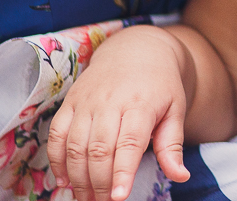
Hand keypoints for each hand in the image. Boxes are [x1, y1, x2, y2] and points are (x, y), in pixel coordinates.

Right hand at [47, 26, 192, 200]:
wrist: (137, 50)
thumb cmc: (160, 85)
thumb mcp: (175, 110)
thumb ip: (173, 145)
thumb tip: (180, 176)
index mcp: (141, 104)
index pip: (129, 143)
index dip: (122, 173)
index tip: (119, 198)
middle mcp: (110, 102)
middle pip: (99, 149)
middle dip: (98, 183)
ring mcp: (87, 101)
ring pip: (75, 145)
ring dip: (77, 177)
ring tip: (85, 199)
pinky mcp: (70, 101)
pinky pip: (56, 134)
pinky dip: (56, 160)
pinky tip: (64, 180)